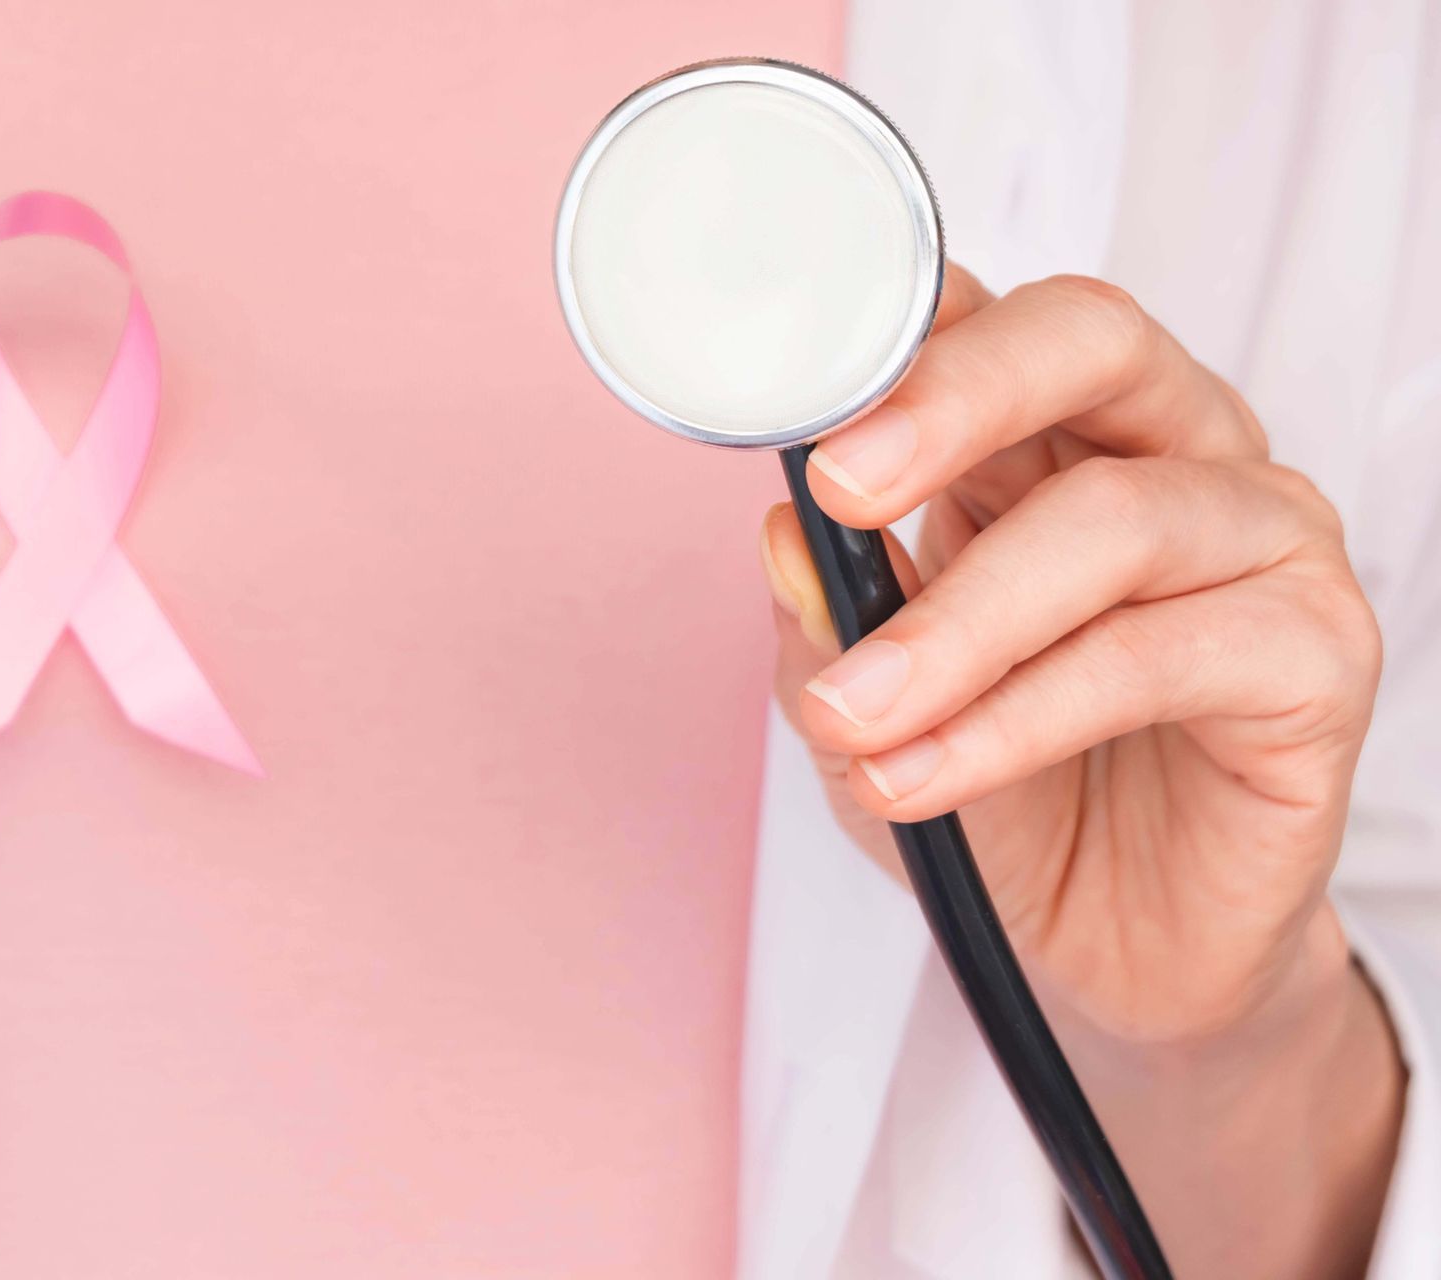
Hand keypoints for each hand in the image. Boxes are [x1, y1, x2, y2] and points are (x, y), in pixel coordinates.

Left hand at [761, 268, 1402, 1278]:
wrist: (1113, 948)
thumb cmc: (1002, 798)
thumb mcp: (870, 705)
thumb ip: (832, 611)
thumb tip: (782, 531)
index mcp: (1053, 432)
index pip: (987, 319)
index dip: (894, 328)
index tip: (790, 390)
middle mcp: (1169, 454)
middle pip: (1088, 339)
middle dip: (951, 402)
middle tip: (840, 487)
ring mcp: (1260, 542)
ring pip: (1116, 519)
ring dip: (957, 626)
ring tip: (852, 714)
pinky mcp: (1315, 656)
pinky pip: (1160, 656)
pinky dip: (1019, 719)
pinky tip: (925, 776)